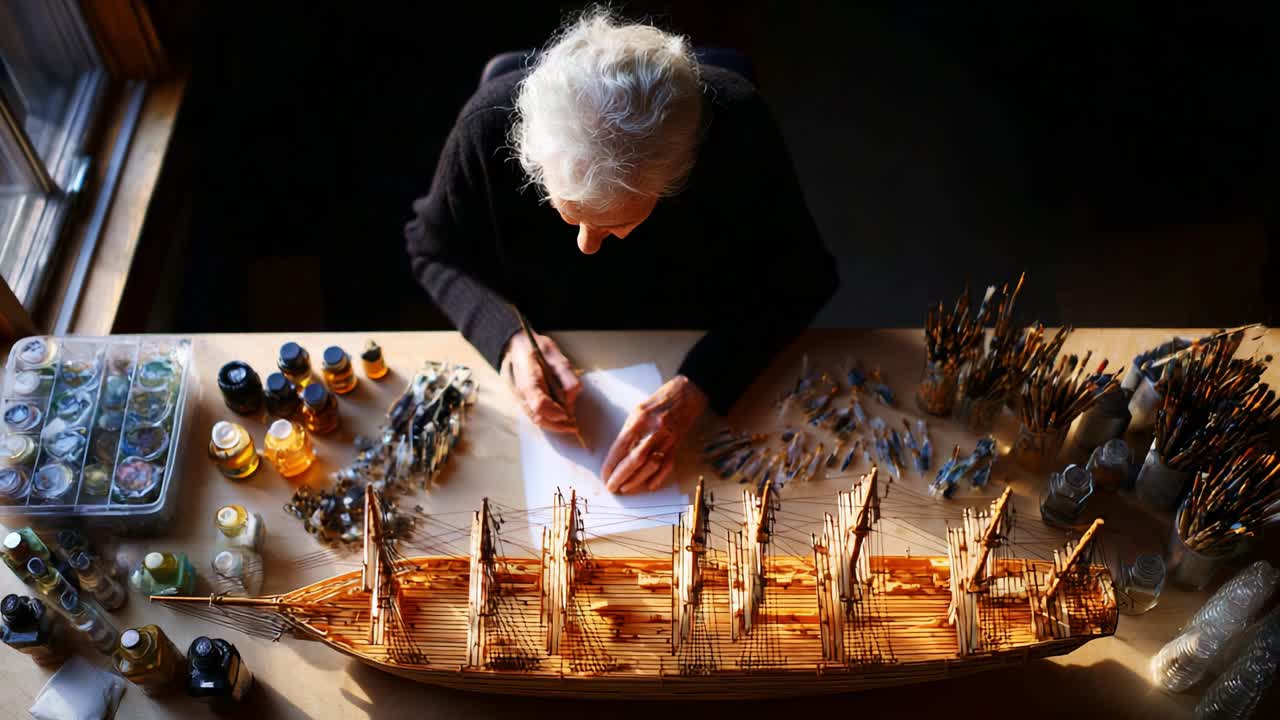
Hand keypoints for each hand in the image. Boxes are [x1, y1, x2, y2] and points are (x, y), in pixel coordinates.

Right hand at [501, 332, 581, 432]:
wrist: (513, 345)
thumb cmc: (534, 346)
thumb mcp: (554, 353)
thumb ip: (565, 375)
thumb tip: (571, 398)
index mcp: (528, 377)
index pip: (540, 403)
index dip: (555, 412)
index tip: (568, 414)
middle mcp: (519, 391)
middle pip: (537, 417)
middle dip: (557, 425)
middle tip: (573, 426)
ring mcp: (517, 397)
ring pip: (534, 418)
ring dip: (552, 425)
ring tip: (568, 424)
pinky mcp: (519, 400)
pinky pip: (532, 414)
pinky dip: (546, 419)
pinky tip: (558, 417)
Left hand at [602, 375, 708, 493]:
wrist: (688, 393)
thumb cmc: (660, 399)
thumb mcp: (639, 409)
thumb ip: (629, 430)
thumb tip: (618, 454)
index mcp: (641, 418)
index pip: (622, 446)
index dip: (612, 463)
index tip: (605, 475)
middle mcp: (655, 430)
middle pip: (636, 459)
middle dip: (621, 476)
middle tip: (612, 486)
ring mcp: (668, 438)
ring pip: (652, 465)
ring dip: (637, 479)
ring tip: (625, 487)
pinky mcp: (677, 444)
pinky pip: (668, 464)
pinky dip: (658, 477)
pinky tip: (649, 485)